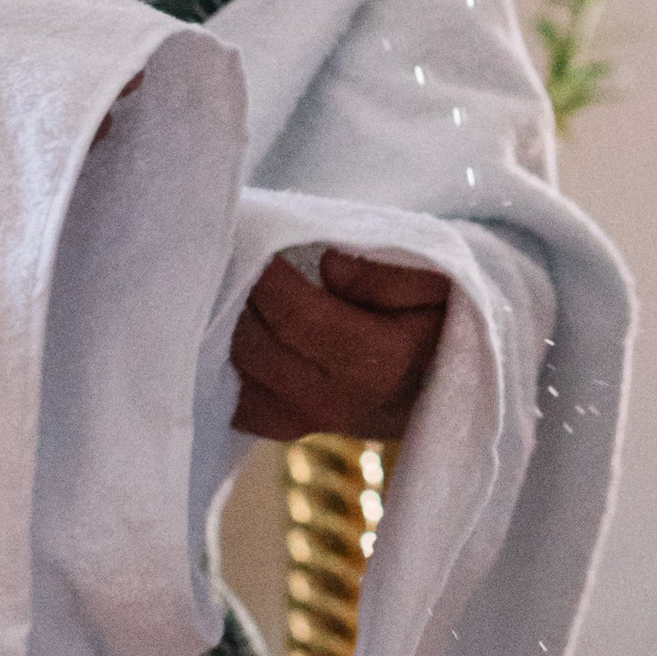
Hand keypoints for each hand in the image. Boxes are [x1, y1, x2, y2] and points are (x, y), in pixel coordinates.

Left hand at [230, 246, 451, 443]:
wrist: (432, 387)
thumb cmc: (433, 322)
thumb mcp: (439, 285)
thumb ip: (391, 275)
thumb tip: (331, 264)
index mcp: (374, 363)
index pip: (295, 314)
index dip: (264, 271)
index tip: (249, 229)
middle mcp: (330, 401)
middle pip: (254, 338)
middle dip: (236, 288)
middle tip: (228, 243)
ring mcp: (298, 421)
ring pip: (232, 364)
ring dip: (222, 318)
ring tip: (224, 273)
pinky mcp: (274, 426)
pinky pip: (226, 389)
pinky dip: (217, 353)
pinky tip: (224, 315)